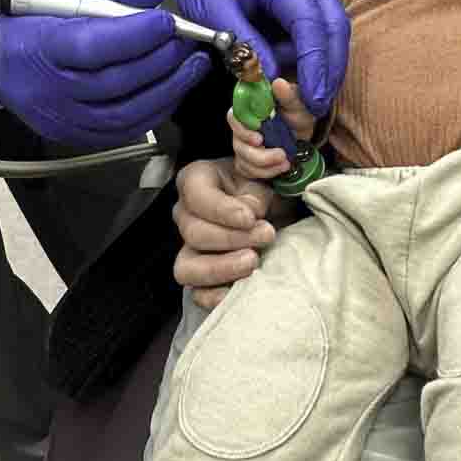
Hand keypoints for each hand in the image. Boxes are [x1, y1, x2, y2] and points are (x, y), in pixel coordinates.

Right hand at [0, 0, 208, 148]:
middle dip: (162, 61)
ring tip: (192, 65)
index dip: (136, 35)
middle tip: (189, 42)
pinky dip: (154, 111)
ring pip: (125, 113)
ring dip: (168, 89)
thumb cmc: (27, 19)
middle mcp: (49, 89)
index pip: (92, 46)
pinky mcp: (74, 136)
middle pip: (115, 82)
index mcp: (40, 46)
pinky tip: (173, 90)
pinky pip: (123, 130)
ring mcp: (62, 119)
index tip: (168, 21)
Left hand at [168, 0, 349, 115]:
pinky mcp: (309, 1)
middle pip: (334, 26)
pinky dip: (312, 60)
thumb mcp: (211, 9)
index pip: (308, 21)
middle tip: (317, 105)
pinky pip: (320, 33)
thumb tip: (269, 79)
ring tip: (298, 95)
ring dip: (322, 67)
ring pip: (333, 32)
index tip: (312, 96)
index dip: (313, 62)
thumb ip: (242, 42)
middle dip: (329, 69)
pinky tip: (296, 80)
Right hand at [172, 157, 278, 309]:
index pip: (197, 196)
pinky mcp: (202, 277)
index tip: (250, 217)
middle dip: (233, 238)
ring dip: (222, 268)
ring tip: (253, 262)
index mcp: (196, 181)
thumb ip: (260, 164)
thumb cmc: (262, 189)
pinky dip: (218, 296)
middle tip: (265, 235)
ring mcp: (190, 248)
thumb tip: (266, 178)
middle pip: (194, 233)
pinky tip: (241, 289)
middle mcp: (186, 215)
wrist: (274, 214)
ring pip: (187, 268)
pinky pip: (197, 293)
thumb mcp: (263, 171)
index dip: (222, 210)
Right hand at [230, 77, 315, 181]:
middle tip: (280, 154)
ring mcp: (244, 146)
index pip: (233, 118)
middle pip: (238, 143)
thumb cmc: (297, 114)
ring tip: (286, 163)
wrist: (304, 134)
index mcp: (249, 110)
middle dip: (258, 154)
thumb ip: (288, 96)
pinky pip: (249, 171)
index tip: (260, 138)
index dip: (243, 130)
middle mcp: (242, 128)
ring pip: (243, 160)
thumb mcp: (297, 104)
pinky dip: (266, 173)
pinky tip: (281, 168)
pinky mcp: (249, 161)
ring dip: (265, 165)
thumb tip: (278, 83)